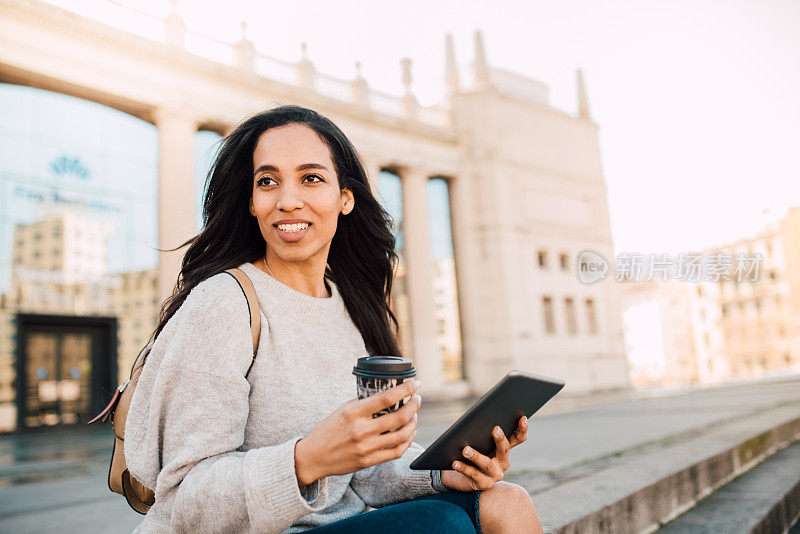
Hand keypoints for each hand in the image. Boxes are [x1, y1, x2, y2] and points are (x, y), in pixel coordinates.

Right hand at [295, 380, 421, 485]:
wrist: (313, 457)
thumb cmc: (328, 430)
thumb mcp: (342, 410)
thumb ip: (362, 403)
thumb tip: (385, 394)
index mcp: (353, 412)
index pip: (386, 398)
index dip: (406, 389)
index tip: (415, 384)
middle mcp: (361, 430)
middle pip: (400, 416)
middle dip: (414, 405)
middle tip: (417, 399)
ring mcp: (366, 447)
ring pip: (402, 435)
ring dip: (413, 423)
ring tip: (414, 416)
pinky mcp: (369, 461)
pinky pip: (396, 451)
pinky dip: (407, 441)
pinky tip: (409, 434)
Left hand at [440, 415, 527, 491]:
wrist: (461, 476)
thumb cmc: (471, 453)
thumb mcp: (478, 442)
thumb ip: (481, 433)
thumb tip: (475, 420)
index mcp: (504, 449)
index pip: (518, 438)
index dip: (522, 429)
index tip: (522, 418)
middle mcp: (503, 462)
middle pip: (504, 449)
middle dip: (500, 439)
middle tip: (495, 429)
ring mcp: (495, 474)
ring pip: (487, 464)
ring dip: (476, 456)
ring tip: (465, 449)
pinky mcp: (484, 484)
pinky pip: (473, 475)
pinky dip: (463, 468)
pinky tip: (455, 463)